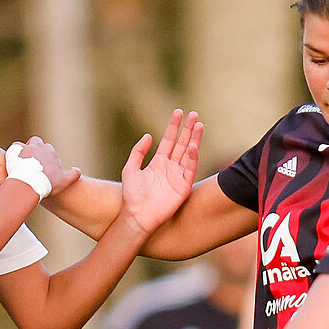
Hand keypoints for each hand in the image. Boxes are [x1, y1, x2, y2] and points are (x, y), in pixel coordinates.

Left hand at [13, 136, 79, 195]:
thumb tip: (78, 171)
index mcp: (51, 153)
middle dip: (36, 148)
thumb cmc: (47, 183)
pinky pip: (15, 146)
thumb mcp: (64, 181)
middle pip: (38, 142)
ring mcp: (27, 148)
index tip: (44, 164)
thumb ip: (73, 175)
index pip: (49, 149)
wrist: (30, 184)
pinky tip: (14, 160)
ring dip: (26, 148)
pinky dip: (15, 151)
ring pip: (27, 143)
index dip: (46, 156)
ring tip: (24, 159)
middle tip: (33, 159)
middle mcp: (40, 147)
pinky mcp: (16, 151)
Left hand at [120, 110, 202, 233]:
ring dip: (194, 139)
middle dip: (188, 129)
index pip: (169, 140)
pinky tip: (193, 146)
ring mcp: (178, 176)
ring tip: (199, 124)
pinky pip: (190, 170)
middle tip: (194, 114)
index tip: (179, 112)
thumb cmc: (131, 195)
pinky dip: (192, 158)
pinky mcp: (183, 187)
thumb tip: (149, 135)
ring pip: (188, 154)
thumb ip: (138, 152)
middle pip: (182, 144)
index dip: (174, 126)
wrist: (136, 215)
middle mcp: (170, 168)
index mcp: (158, 163)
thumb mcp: (130, 169)